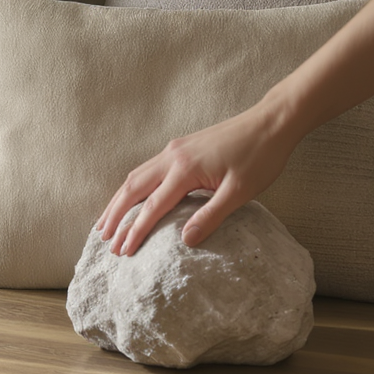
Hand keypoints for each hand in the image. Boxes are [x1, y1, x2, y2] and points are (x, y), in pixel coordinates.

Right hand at [94, 103, 300, 254]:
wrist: (271, 122)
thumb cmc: (260, 157)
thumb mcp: (240, 192)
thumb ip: (211, 217)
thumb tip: (185, 241)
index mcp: (185, 169)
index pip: (151, 207)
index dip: (134, 231)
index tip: (122, 251)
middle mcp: (172, 156)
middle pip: (132, 188)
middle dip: (115, 215)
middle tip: (103, 239)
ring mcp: (174, 149)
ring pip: (136, 176)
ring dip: (119, 199)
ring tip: (107, 221)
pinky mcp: (180, 146)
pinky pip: (147, 168)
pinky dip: (133, 186)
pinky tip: (131, 197)